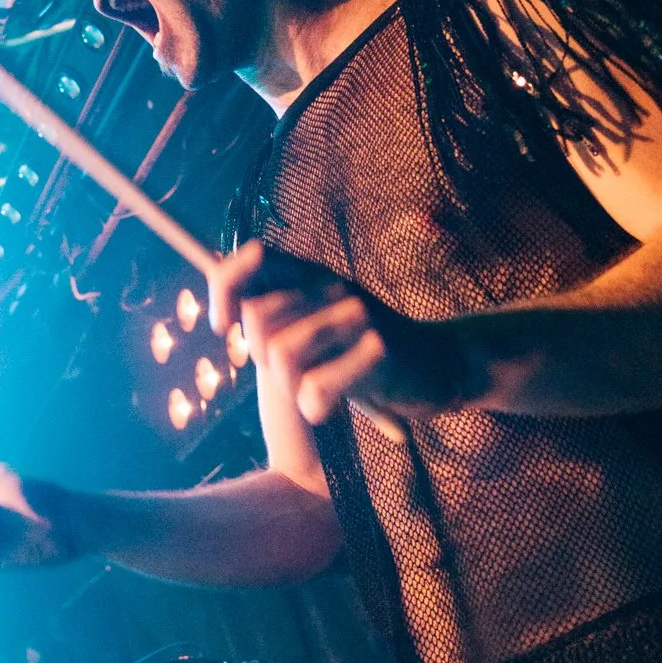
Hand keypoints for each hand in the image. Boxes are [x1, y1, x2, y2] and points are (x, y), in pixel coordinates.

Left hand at [209, 242, 467, 428]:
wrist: (438, 367)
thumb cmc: (362, 354)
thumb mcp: (313, 328)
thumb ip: (272, 316)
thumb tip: (223, 311)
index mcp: (312, 274)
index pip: (252, 255)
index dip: (224, 290)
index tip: (223, 327)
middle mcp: (333, 286)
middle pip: (257, 319)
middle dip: (260, 358)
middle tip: (292, 376)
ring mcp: (358, 313)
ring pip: (280, 355)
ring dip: (290, 387)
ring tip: (316, 391)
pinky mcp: (380, 349)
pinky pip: (315, 387)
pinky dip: (316, 407)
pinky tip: (331, 407)